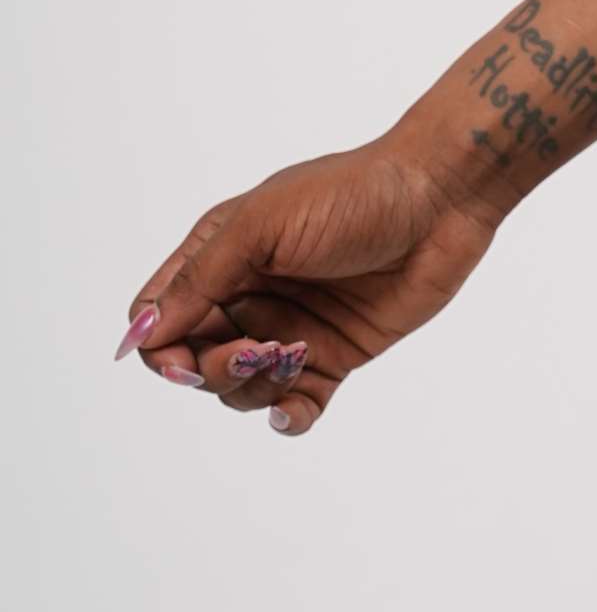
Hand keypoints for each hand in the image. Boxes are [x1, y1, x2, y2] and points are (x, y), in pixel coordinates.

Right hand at [113, 133, 508, 436]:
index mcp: (220, 254)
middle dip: (213, 370)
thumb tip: (143, 334)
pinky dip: (287, 416)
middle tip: (256, 352)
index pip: (159, 317)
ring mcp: (290, 327)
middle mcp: (249, 294)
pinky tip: (292, 408)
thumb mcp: (263, 224)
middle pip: (195, 361)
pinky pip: (295, 405)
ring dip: (253, 389)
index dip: (161, 347)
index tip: (186, 358)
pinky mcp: (334, 355)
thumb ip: (200, 279)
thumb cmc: (351, 194)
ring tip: (294, 356)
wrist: (439, 199)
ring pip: (240, 389)